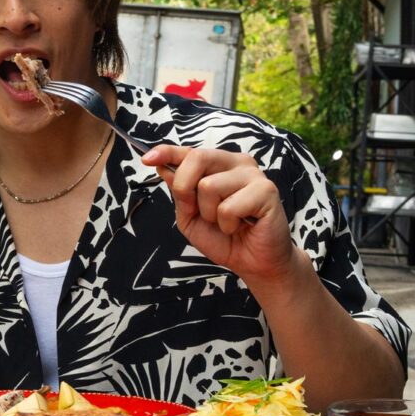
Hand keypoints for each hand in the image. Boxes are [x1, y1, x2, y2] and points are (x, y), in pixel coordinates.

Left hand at [141, 145, 297, 284]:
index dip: (167, 152)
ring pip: (209, 186)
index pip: (189, 152)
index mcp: (218, 165)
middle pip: (197, 157)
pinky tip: (241, 226)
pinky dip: (228, 224)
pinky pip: (229, 206)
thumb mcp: (190, 217)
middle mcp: (236, 163)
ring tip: (227, 222)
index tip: (147, 158)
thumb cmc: (224, 238)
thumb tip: (164, 168)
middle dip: (185, 188)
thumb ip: (180, 192)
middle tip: (198, 212)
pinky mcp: (267, 190)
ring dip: (211, 214)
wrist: (253, 263)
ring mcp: (253, 174)